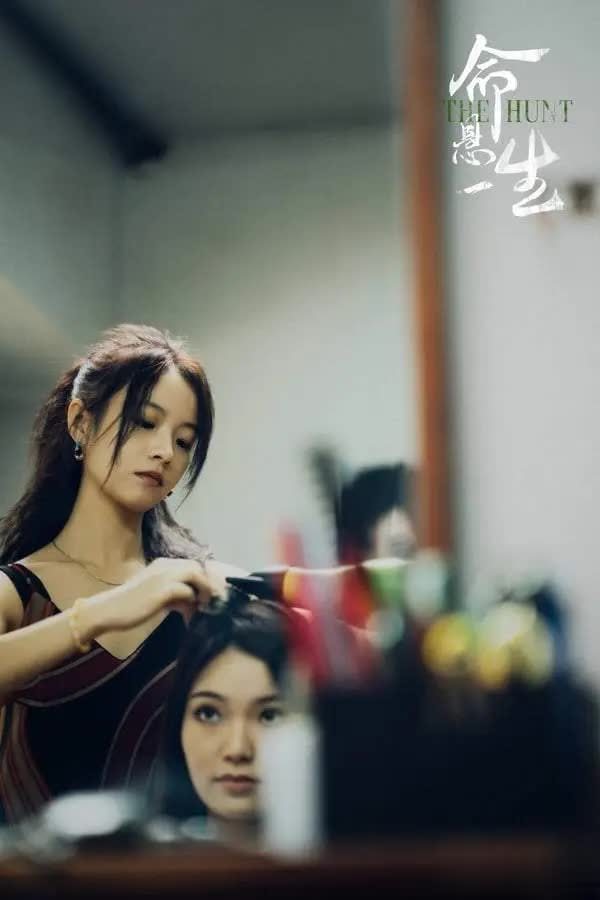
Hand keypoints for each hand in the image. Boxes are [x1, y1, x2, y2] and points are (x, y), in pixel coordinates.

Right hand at [84, 558, 217, 635]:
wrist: (108, 610)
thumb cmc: (130, 605)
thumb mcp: (155, 594)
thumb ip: (174, 594)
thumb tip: (193, 601)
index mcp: (162, 564)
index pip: (191, 564)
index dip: (203, 579)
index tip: (207, 594)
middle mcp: (164, 565)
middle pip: (196, 566)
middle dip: (207, 583)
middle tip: (209, 601)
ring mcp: (162, 576)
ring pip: (195, 573)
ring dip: (203, 589)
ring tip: (203, 605)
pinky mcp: (161, 591)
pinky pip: (186, 591)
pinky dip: (192, 602)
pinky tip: (190, 614)